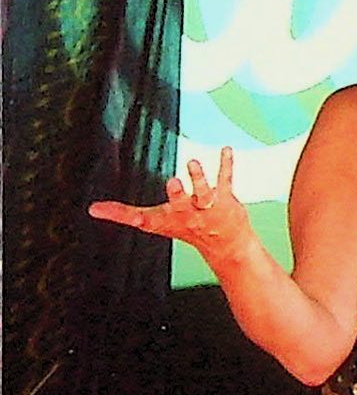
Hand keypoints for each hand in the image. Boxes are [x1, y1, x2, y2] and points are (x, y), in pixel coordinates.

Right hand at [88, 147, 251, 260]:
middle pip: (180, 205)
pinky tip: (226, 149)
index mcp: (166, 220)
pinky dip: (225, 164)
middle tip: (172, 182)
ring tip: (193, 163)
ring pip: (204, 193)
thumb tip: (92, 209)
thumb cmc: (185, 229)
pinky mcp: (225, 197)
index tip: (99, 208)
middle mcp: (187, 214)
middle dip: (177, 195)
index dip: (120, 214)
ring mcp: (207, 206)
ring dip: (199, 179)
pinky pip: (225, 179)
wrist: (225, 245)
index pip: (141, 218)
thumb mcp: (154, 223)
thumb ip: (124, 214)